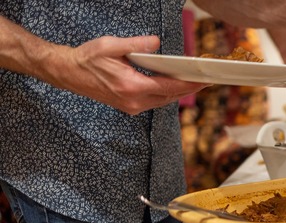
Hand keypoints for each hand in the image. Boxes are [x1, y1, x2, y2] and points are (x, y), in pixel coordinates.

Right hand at [52, 35, 207, 114]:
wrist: (69, 73)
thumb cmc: (88, 58)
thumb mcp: (111, 46)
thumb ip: (136, 45)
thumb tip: (156, 43)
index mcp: (131, 86)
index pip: (168, 86)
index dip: (189, 84)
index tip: (204, 81)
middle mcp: (134, 101)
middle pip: (170, 96)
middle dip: (189, 89)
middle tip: (207, 81)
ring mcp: (132, 107)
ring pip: (164, 101)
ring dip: (179, 92)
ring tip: (195, 83)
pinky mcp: (129, 107)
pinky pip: (155, 102)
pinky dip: (167, 94)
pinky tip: (175, 86)